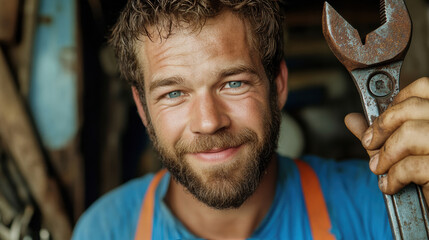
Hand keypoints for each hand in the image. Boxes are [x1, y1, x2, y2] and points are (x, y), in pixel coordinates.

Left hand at [345, 77, 428, 203]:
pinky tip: (390, 185)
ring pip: (410, 133)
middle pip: (412, 107)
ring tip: (378, 168)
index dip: (396, 100)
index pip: (423, 87)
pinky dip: (392, 177)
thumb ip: (379, 134)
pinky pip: (412, 166)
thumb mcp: (399, 150)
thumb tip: (351, 118)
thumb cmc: (425, 175)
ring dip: (385, 153)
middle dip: (381, 126)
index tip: (380, 119)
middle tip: (369, 143)